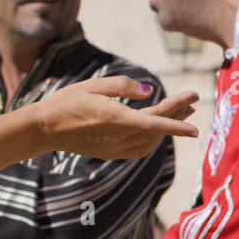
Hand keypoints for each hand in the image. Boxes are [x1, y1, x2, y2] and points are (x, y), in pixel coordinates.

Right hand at [33, 77, 197, 159]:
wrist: (44, 128)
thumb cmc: (66, 102)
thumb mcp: (93, 85)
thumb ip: (123, 86)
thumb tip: (147, 91)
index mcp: (113, 118)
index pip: (153, 121)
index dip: (177, 120)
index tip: (195, 113)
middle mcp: (116, 136)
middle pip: (155, 129)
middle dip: (176, 115)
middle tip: (192, 103)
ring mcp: (112, 148)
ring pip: (149, 141)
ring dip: (166, 129)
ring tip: (179, 114)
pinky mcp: (108, 153)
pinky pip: (138, 149)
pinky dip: (152, 140)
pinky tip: (156, 130)